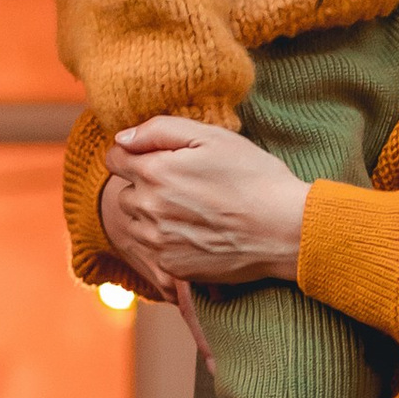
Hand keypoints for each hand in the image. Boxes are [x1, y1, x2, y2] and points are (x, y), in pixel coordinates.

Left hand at [99, 114, 308, 286]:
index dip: (135, 154)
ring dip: (153, 215)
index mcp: (154, 172)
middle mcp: (147, 209)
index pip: (114, 159)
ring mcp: (157, 242)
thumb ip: (159, 130)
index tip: (159, 159)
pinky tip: (197, 233)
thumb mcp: (212, 137)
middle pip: (125, 192)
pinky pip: (153, 249)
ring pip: (135, 223)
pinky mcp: (171, 267)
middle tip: (184, 186)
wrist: (284, 230)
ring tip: (192, 211)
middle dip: (145, 185)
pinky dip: (167, 241)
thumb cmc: (253, 177)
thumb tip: (121, 139)